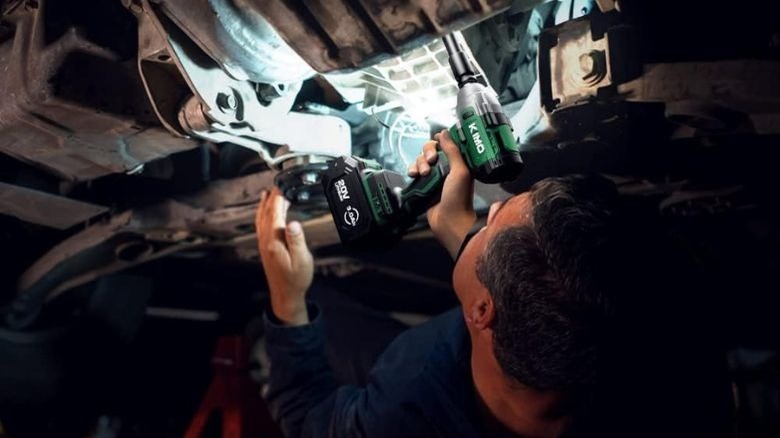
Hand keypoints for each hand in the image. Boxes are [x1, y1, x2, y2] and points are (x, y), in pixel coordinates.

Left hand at [255, 188, 313, 325]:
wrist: (285, 295)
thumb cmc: (296, 279)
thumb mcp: (302, 260)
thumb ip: (297, 240)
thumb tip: (293, 222)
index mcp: (274, 241)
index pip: (274, 213)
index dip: (278, 198)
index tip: (282, 186)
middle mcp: (265, 241)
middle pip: (265, 213)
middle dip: (271, 198)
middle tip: (277, 185)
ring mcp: (263, 244)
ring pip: (261, 219)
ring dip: (265, 205)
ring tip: (268, 194)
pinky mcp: (265, 248)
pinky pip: (261, 225)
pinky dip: (263, 215)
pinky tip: (266, 213)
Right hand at [408, 130, 475, 258]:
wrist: (449, 221)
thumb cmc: (459, 198)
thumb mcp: (460, 171)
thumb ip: (453, 151)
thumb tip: (445, 133)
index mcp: (457, 162)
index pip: (445, 144)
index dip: (439, 142)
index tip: (437, 145)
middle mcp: (446, 167)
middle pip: (430, 149)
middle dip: (428, 153)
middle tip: (431, 161)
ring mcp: (434, 176)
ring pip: (421, 160)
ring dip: (420, 163)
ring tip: (424, 173)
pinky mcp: (424, 184)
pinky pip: (415, 171)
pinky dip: (412, 170)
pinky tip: (414, 175)